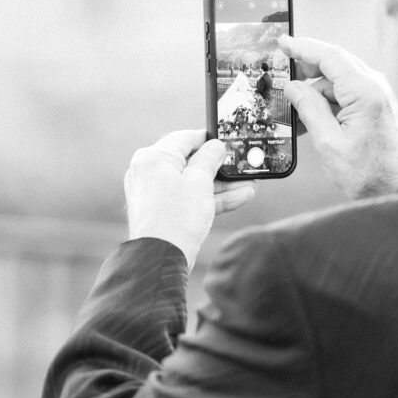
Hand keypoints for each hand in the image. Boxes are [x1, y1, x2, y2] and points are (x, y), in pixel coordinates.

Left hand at [124, 129, 255, 267]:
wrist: (161, 260)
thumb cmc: (177, 217)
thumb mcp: (200, 181)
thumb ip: (209, 158)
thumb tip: (216, 146)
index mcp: (153, 157)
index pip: (184, 138)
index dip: (209, 139)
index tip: (227, 142)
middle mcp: (149, 171)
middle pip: (189, 162)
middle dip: (219, 167)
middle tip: (240, 166)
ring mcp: (154, 192)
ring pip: (191, 182)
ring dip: (220, 185)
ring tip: (247, 185)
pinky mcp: (161, 211)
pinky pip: (187, 197)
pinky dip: (209, 198)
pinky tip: (238, 197)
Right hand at [279, 36, 397, 198]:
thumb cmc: (370, 174)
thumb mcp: (329, 143)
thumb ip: (309, 109)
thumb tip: (293, 87)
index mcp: (364, 92)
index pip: (329, 56)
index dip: (303, 47)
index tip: (283, 43)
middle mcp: (374, 88)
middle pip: (334, 64)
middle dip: (306, 68)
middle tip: (283, 74)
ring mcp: (377, 96)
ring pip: (338, 81)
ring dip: (316, 91)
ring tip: (295, 110)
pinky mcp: (377, 107)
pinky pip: (347, 94)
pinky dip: (328, 102)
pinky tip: (313, 118)